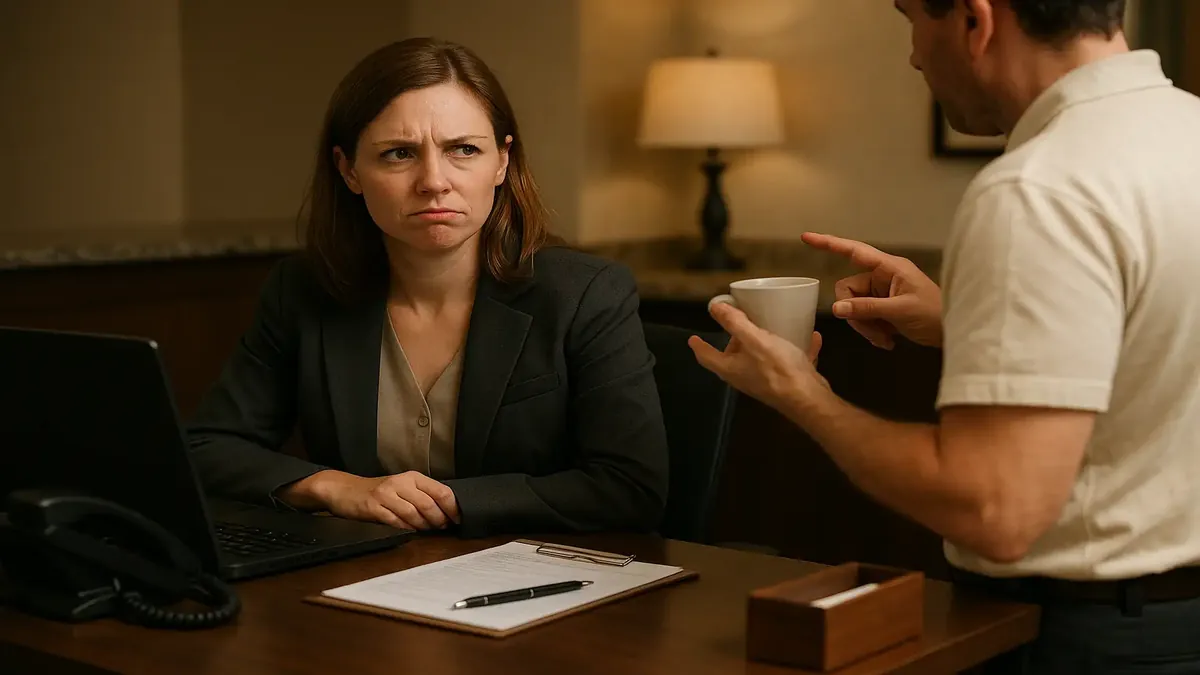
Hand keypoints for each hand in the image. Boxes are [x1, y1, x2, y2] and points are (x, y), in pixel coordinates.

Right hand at [279, 470, 459, 530]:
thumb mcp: (402, 488)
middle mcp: (401, 483)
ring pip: (414, 514)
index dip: (452, 507)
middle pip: (429, 504)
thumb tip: (447, 512)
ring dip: (423, 526)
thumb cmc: (378, 492)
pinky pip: (395, 521)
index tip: (458, 518)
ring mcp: (386, 494)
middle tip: (442, 527)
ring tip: (427, 530)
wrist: (344, 489)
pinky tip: (409, 530)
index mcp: (412, 477)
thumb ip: (422, 496)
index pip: (441, 491)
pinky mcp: (374, 507)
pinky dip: (405, 528)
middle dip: (439, 520)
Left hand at [688, 302, 827, 412]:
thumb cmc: (777, 368)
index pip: (707, 357)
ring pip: (757, 361)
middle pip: (731, 359)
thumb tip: (714, 307)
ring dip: (760, 345)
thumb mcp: (754, 340)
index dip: (699, 346)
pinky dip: (793, 349)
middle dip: (733, 343)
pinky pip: (787, 362)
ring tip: (765, 329)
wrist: (808, 399)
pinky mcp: (785, 384)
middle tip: (737, 325)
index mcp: (731, 369)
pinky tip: (810, 337)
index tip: (693, 338)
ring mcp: (765, 383)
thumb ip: (734, 323)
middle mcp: (744, 378)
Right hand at [801, 232, 942, 348]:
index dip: (829, 243)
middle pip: (848, 290)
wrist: (953, 333)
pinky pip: (863, 318)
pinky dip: (872, 332)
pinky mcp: (882, 309)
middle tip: (874, 331)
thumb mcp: (900, 311)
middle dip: (856, 314)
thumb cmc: (935, 314)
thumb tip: (836, 310)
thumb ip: (867, 308)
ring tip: (886, 339)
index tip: (806, 237)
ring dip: (866, 327)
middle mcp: (882, 277)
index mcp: (889, 267)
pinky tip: (888, 341)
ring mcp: (881, 294)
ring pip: (854, 308)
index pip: (853, 251)